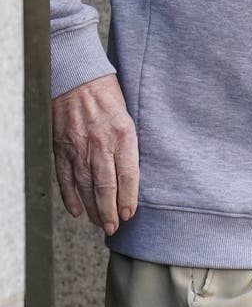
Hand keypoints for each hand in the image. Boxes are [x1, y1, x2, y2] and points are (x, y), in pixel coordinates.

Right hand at [52, 73, 138, 235]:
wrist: (78, 78)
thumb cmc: (108, 95)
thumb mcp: (129, 115)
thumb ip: (130, 143)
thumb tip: (134, 173)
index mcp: (123, 134)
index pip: (128, 174)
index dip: (128, 198)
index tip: (130, 214)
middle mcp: (100, 143)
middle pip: (105, 186)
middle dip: (110, 211)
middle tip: (113, 228)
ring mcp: (78, 147)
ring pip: (85, 186)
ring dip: (93, 208)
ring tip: (99, 222)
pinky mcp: (62, 148)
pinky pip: (66, 178)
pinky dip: (70, 197)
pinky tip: (77, 210)